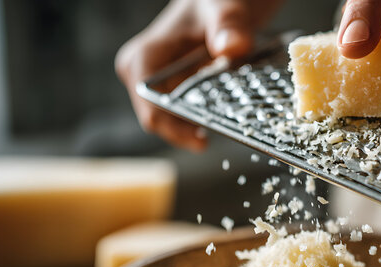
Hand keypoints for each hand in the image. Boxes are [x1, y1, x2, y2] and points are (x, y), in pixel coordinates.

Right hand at [115, 0, 280, 151]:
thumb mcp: (224, 6)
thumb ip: (228, 25)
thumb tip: (230, 47)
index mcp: (144, 59)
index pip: (151, 110)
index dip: (175, 130)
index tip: (205, 139)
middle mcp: (146, 76)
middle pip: (165, 122)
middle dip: (195, 130)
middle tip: (232, 130)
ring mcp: (162, 85)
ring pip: (179, 121)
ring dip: (206, 124)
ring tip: (237, 122)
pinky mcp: (178, 89)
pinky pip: (192, 113)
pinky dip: (213, 116)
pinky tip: (234, 114)